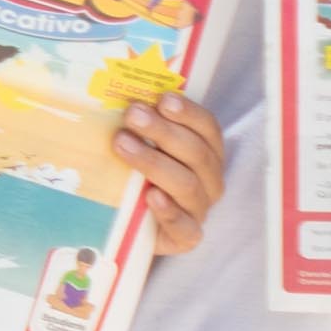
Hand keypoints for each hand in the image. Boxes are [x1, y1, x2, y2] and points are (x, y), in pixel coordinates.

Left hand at [112, 89, 224, 257]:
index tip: (161, 99)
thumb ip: (142, 125)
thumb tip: (120, 93)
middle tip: (132, 115)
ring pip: (186, 184)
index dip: (188, 112)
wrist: (140, 227)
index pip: (208, 127)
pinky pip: (184, 227)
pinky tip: (150, 196)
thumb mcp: (145, 147)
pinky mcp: (187, 237)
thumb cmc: (143, 177)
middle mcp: (210, 179)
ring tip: (122, 145)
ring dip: (153, 162)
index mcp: (208, 152)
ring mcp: (200, 209)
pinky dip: (168, 211)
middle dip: (163, 131)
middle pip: (196, 152)